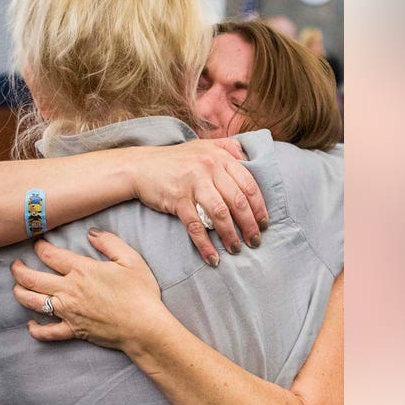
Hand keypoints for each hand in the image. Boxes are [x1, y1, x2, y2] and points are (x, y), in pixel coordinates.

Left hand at [10, 229, 165, 350]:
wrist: (144, 327)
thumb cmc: (140, 293)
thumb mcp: (130, 259)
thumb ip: (109, 242)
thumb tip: (91, 233)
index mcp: (82, 270)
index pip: (51, 255)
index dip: (40, 247)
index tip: (37, 243)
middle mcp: (69, 290)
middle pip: (33, 279)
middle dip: (19, 270)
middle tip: (15, 265)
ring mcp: (68, 312)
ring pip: (33, 302)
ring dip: (20, 294)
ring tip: (16, 288)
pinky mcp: (73, 330)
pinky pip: (48, 332)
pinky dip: (36, 330)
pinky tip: (31, 325)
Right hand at [128, 139, 268, 265]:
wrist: (140, 166)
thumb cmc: (175, 160)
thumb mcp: (203, 146)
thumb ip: (227, 149)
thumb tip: (249, 159)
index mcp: (220, 156)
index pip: (249, 184)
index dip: (259, 207)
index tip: (264, 223)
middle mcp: (209, 167)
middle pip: (238, 201)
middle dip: (249, 225)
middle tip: (255, 241)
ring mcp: (193, 183)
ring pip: (220, 214)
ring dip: (231, 236)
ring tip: (236, 249)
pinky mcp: (177, 199)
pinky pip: (196, 226)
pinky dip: (205, 245)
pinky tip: (212, 257)